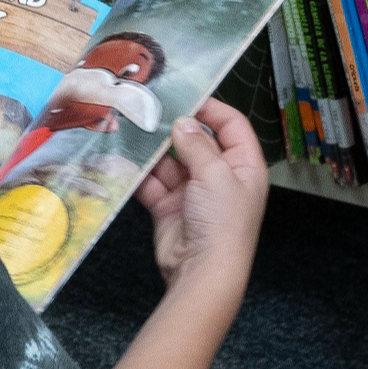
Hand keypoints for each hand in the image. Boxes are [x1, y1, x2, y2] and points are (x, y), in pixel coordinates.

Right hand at [136, 98, 267, 295]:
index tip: (185, 95)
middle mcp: (220, 176)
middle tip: (148, 110)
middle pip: (197, 141)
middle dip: (174, 128)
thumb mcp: (216, 174)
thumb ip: (197, 144)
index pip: (231, 125)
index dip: (211, 108)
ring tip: (131, 129)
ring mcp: (193, 192)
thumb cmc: (222, 224)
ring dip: (152, 150)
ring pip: (170, 161)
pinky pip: (152, 183)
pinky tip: (124, 158)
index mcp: (244, 165)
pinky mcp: (169, 207)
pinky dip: (139, 173)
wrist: (202, 272)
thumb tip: (183, 122)